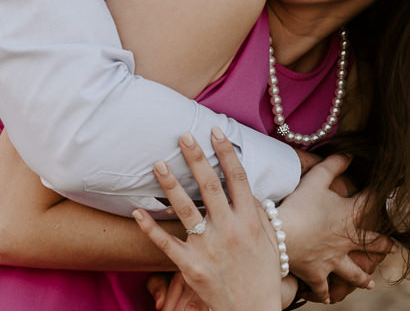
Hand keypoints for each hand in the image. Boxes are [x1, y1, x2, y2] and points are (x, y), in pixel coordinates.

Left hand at [133, 128, 281, 310]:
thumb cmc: (263, 277)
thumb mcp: (271, 243)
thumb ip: (259, 214)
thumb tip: (248, 189)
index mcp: (250, 222)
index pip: (238, 179)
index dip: (226, 153)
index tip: (215, 131)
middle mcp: (230, 230)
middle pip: (210, 186)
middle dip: (196, 158)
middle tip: (183, 136)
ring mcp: (209, 248)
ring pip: (186, 209)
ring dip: (171, 184)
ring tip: (158, 163)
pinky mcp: (191, 265)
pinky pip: (166, 243)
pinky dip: (150, 227)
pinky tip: (137, 210)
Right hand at [276, 154, 392, 302]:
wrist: (283, 235)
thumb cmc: (299, 205)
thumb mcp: (315, 179)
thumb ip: (333, 164)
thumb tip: (350, 152)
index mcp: (350, 217)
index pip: (373, 203)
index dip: (385, 194)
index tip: (398, 188)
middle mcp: (347, 241)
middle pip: (371, 244)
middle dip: (383, 245)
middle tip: (393, 247)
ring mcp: (334, 260)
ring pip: (354, 273)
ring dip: (362, 279)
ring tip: (371, 284)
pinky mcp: (318, 273)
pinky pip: (324, 287)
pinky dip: (326, 293)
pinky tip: (329, 298)